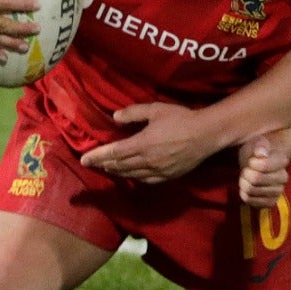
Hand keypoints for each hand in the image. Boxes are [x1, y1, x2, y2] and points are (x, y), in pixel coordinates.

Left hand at [79, 103, 222, 182]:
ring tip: (109, 169)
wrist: (206, 134)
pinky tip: (133, 175)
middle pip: (120, 166)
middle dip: (105, 165)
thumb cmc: (181, 118)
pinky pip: (147, 180)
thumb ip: (133, 113)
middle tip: (94, 163)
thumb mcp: (155, 109)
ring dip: (118, 172)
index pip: (113, 153)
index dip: (97, 156)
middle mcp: (147, 160)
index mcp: (142, 144)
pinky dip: (135, 178)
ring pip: (132, 175)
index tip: (83, 160)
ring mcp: (158, 170)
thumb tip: (115, 117)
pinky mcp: (168, 175)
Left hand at [237, 136, 289, 207]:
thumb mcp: (256, 143)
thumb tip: (261, 153)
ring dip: (243, 183)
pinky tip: (248, 188)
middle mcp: (283, 178)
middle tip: (246, 170)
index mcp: (282, 161)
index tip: (251, 160)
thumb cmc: (256, 153)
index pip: (264, 165)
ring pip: (251, 190)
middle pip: (256, 179)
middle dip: (246, 173)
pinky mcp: (270, 202)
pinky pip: (250, 201)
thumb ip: (259, 146)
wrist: (258, 166)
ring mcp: (278, 191)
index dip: (251, 163)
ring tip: (246, 178)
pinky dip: (244, 194)